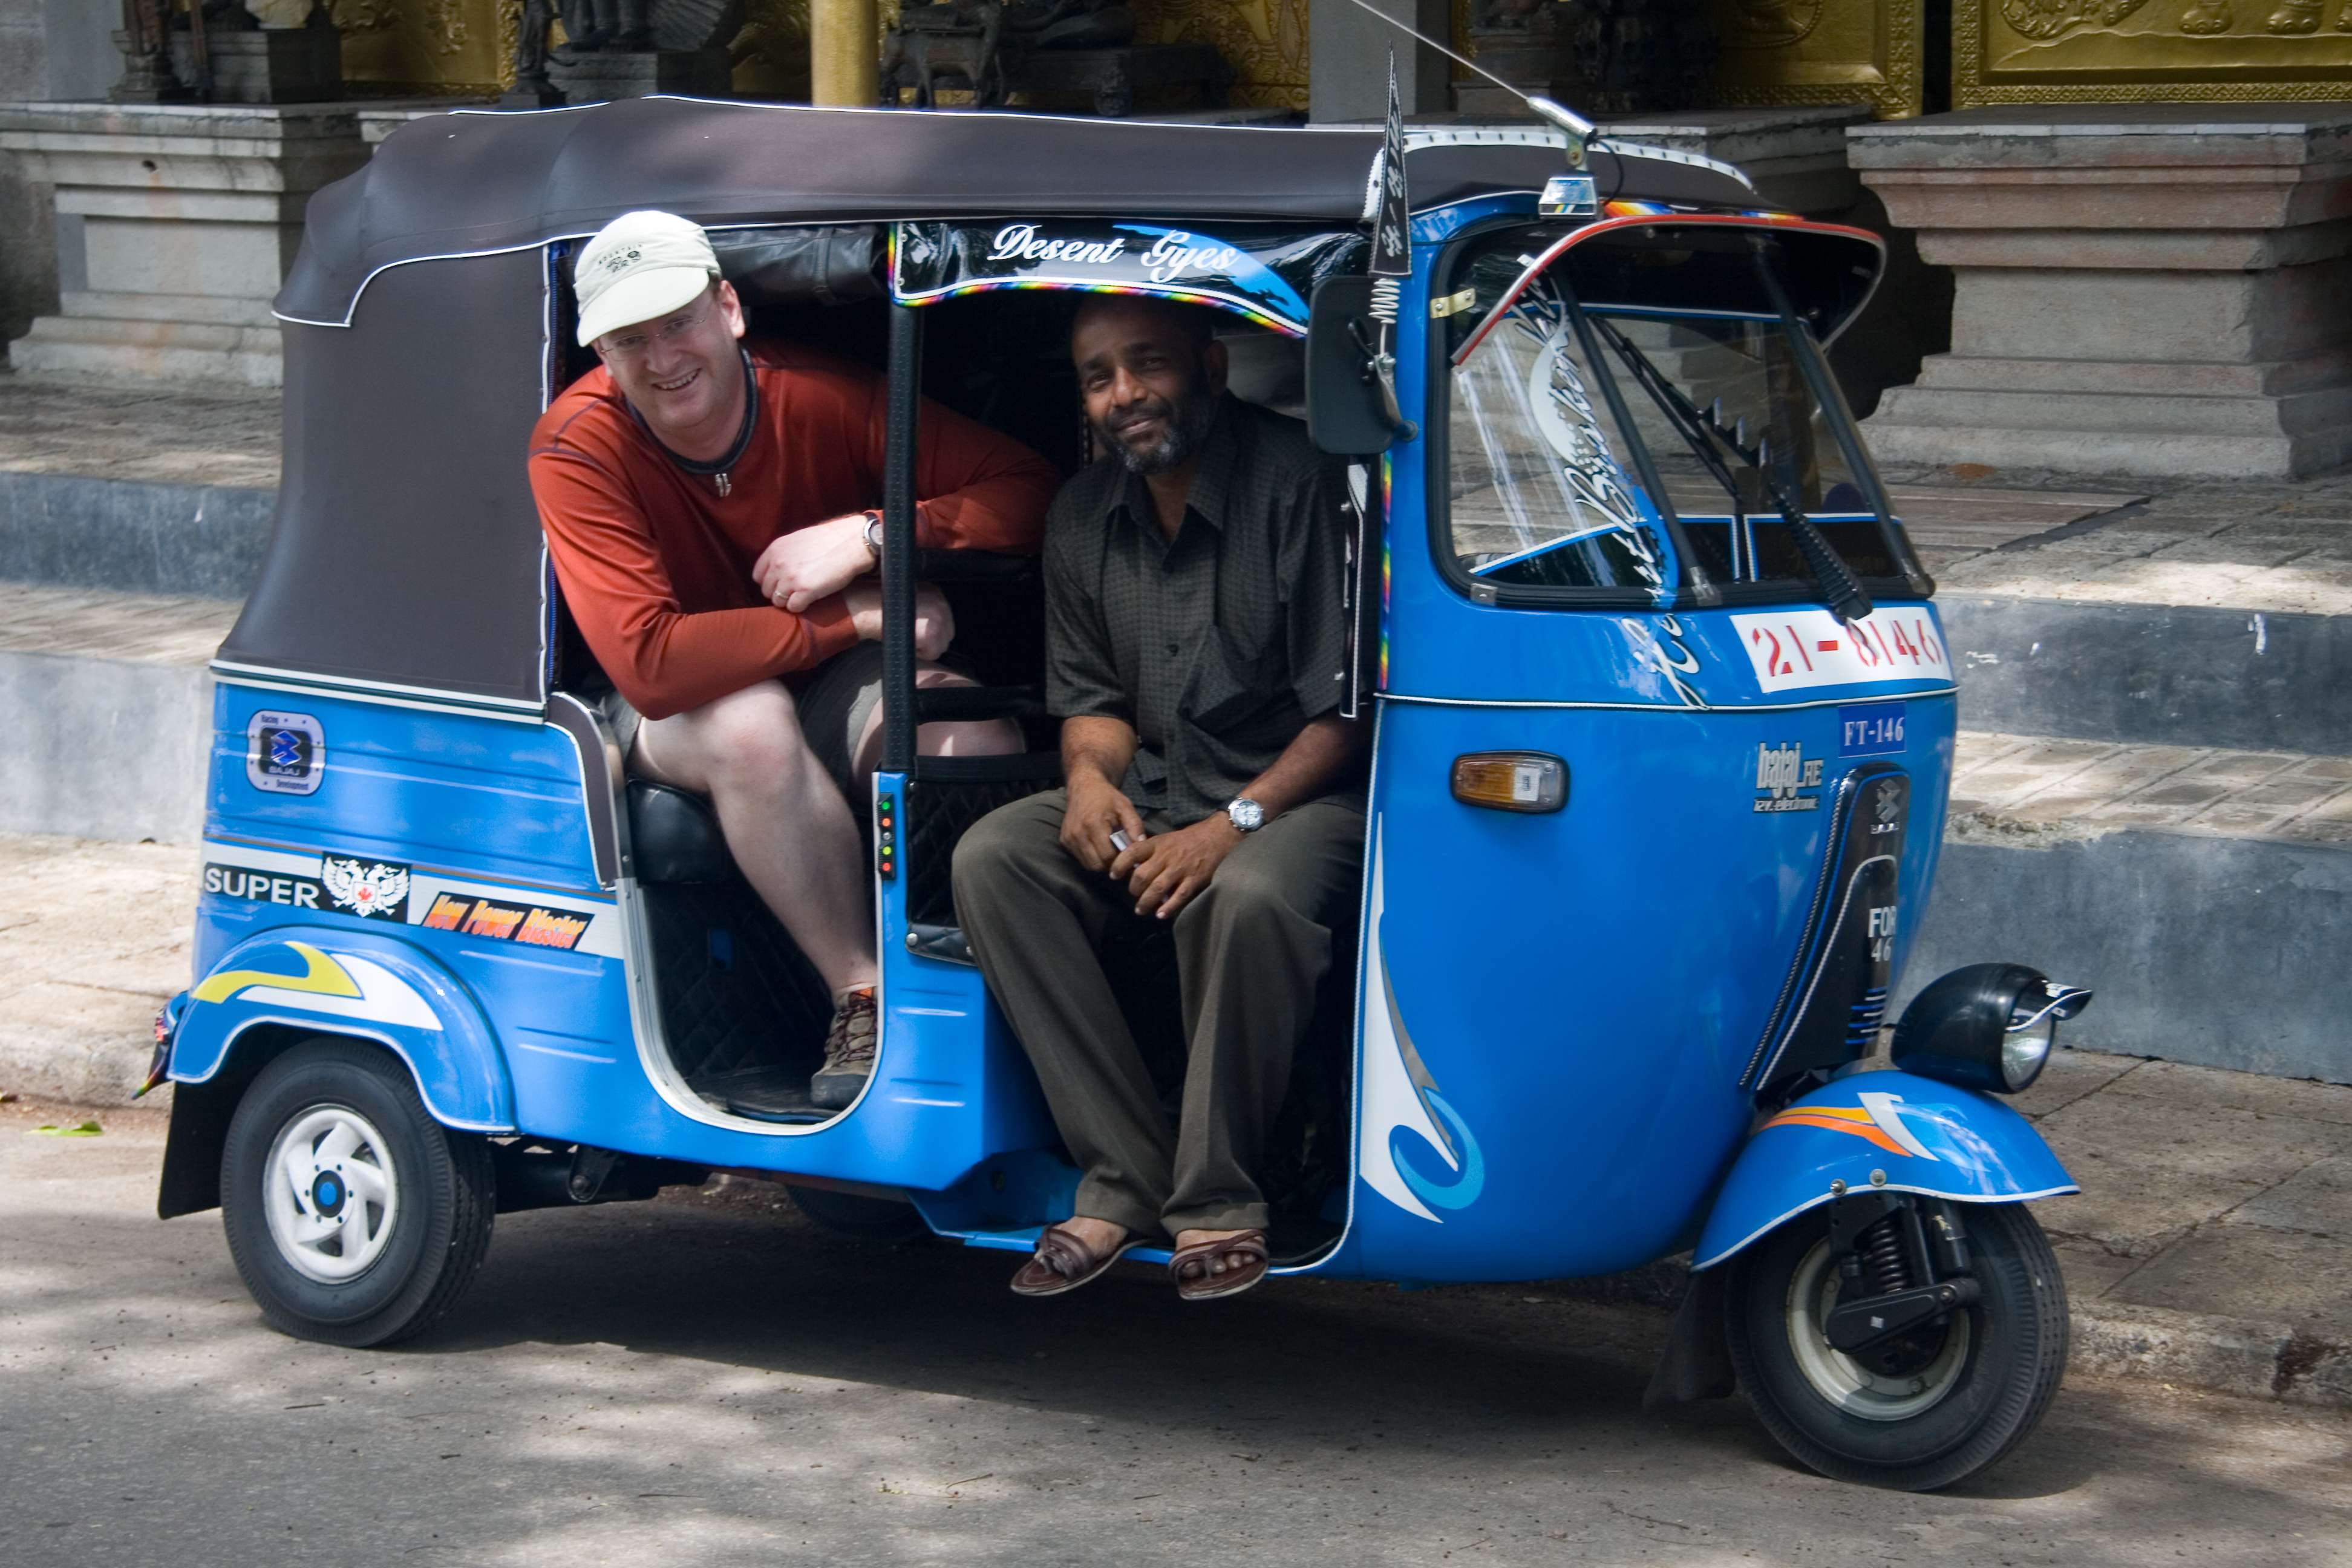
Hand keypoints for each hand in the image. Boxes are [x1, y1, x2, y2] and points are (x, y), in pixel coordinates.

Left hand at [753, 515, 874, 612]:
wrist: (850, 543)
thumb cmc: (829, 540)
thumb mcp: (798, 540)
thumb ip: (784, 554)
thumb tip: (778, 569)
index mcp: (775, 550)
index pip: (758, 575)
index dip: (770, 583)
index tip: (781, 585)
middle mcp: (778, 564)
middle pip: (767, 591)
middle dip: (779, 594)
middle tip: (795, 592)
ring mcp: (790, 578)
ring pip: (778, 601)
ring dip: (789, 601)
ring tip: (803, 596)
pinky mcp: (805, 591)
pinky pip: (793, 607)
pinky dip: (801, 607)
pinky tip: (811, 599)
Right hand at [842, 581, 954, 660]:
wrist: (865, 607)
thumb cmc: (880, 604)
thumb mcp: (907, 598)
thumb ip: (922, 607)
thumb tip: (928, 622)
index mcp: (936, 593)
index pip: (944, 621)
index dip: (929, 630)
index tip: (914, 630)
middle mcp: (941, 602)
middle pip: (946, 635)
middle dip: (930, 640)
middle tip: (909, 635)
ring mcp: (938, 618)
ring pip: (941, 646)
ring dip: (924, 647)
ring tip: (905, 635)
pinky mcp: (932, 633)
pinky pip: (932, 654)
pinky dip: (918, 653)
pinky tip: (905, 639)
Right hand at [1059, 769, 1146, 874]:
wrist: (1084, 786)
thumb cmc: (1107, 797)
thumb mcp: (1125, 807)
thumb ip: (1135, 826)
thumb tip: (1141, 844)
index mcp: (1093, 824)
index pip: (1107, 856)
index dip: (1119, 859)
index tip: (1127, 854)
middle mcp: (1077, 833)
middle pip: (1096, 864)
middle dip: (1110, 864)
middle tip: (1119, 855)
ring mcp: (1068, 838)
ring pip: (1087, 865)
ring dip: (1100, 862)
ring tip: (1109, 851)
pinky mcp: (1064, 840)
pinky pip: (1080, 858)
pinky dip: (1090, 857)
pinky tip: (1098, 846)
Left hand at [1109, 814, 1240, 919]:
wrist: (1216, 836)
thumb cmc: (1188, 840)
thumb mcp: (1165, 839)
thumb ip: (1150, 852)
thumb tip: (1131, 868)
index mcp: (1157, 844)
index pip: (1132, 852)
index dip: (1119, 865)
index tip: (1113, 875)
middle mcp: (1166, 856)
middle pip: (1142, 876)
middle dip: (1133, 889)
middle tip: (1133, 895)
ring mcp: (1180, 869)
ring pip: (1157, 888)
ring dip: (1146, 902)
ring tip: (1141, 910)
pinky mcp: (1194, 879)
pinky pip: (1178, 896)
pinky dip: (1168, 907)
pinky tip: (1160, 915)